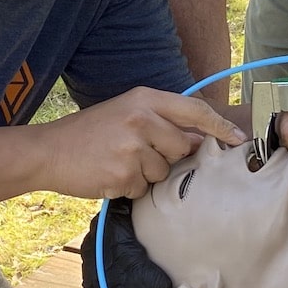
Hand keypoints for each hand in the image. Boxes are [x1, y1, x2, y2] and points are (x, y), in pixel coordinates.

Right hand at [40, 87, 244, 199]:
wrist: (49, 151)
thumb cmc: (89, 132)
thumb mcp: (124, 112)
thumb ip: (160, 121)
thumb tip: (198, 140)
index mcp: (143, 99)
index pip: (194, 111)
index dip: (220, 125)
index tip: (239, 138)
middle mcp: (141, 119)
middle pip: (182, 147)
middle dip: (167, 156)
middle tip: (136, 152)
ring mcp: (132, 148)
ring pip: (163, 171)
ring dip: (145, 174)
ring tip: (118, 162)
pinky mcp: (123, 174)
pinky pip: (143, 188)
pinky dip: (130, 187)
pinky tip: (110, 174)